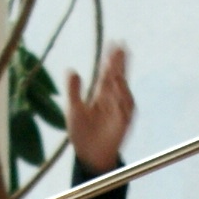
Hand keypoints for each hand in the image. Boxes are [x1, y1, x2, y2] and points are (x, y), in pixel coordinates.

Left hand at [65, 44, 135, 169]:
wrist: (89, 156)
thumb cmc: (81, 133)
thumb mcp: (73, 109)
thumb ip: (74, 90)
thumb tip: (72, 70)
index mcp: (100, 95)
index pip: (107, 73)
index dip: (110, 59)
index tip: (113, 43)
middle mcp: (112, 99)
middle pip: (118, 77)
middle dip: (120, 63)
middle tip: (122, 46)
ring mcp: (120, 110)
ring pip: (123, 90)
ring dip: (121, 79)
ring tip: (116, 68)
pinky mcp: (124, 122)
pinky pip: (126, 108)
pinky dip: (123, 98)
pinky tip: (118, 87)